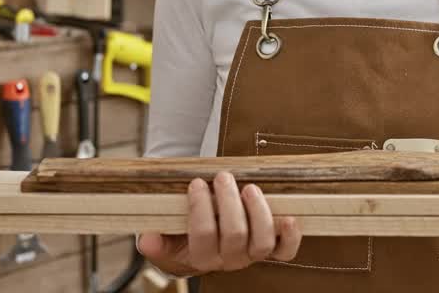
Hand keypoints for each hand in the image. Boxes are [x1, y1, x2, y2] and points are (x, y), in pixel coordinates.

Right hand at [137, 171, 302, 276]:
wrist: (206, 241)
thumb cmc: (183, 234)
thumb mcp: (164, 237)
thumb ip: (155, 241)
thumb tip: (147, 239)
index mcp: (200, 258)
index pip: (202, 236)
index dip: (200, 209)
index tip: (197, 183)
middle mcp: (229, 260)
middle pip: (234, 236)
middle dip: (228, 203)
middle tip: (222, 177)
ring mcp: (252, 255)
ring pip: (261, 242)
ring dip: (258, 212)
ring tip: (249, 188)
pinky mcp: (272, 249)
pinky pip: (286, 251)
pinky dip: (291, 236)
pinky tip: (289, 218)